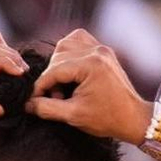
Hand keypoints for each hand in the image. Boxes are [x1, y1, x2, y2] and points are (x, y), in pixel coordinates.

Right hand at [25, 29, 151, 144]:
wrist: (133, 118)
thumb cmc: (106, 119)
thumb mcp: (74, 116)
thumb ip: (48, 108)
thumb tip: (27, 104)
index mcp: (90, 65)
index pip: (55, 70)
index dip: (40, 86)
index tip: (33, 100)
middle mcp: (96, 51)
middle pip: (58, 54)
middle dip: (51, 76)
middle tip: (55, 97)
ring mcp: (101, 48)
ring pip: (67, 43)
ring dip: (58, 62)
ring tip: (62, 85)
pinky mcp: (103, 51)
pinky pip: (79, 41)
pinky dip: (69, 53)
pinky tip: (70, 72)